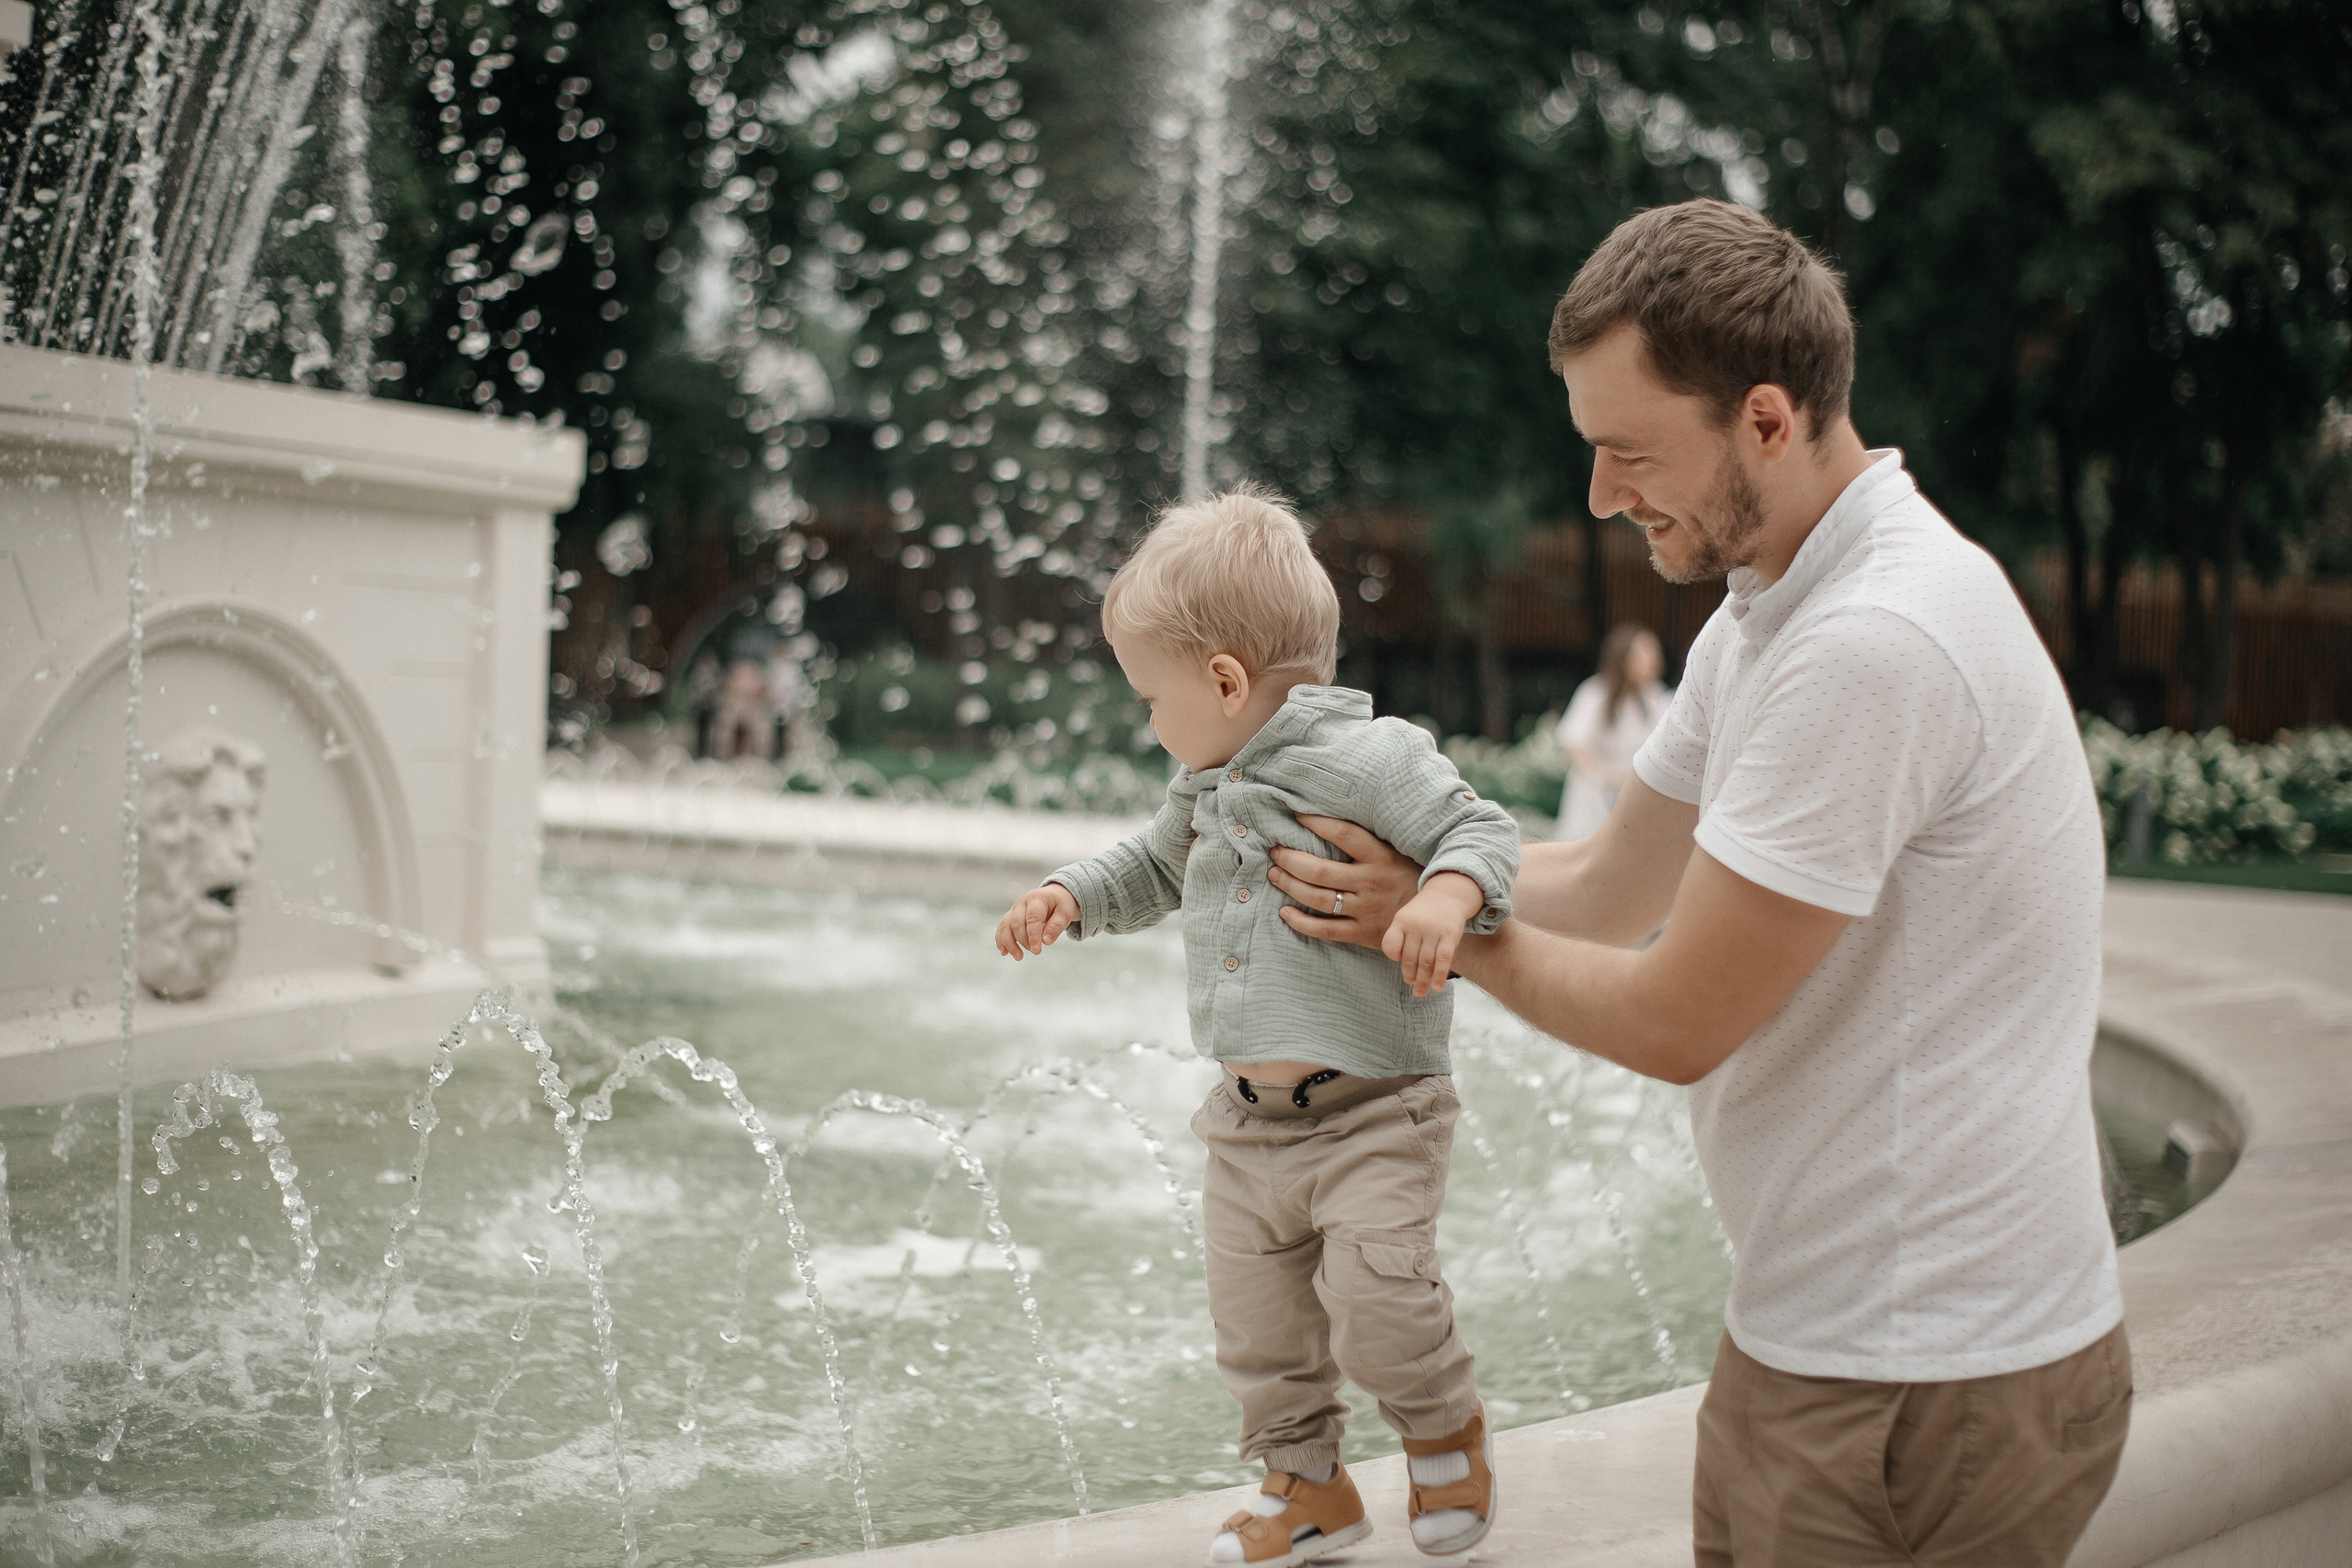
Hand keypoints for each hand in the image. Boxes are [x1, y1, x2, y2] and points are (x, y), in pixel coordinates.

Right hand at [996, 884, 1078, 958]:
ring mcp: (1014, 909)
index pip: (1032, 918)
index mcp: (1036, 899)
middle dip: (1023, 940)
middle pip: (1017, 923)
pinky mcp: (1010, 916)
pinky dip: (1001, 940)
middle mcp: (1022, 903)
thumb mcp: (1065, 913)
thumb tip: (1045, 941)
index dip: (1033, 935)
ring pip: (1006, 926)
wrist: (1053, 896)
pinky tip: (1005, 952)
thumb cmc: (1059, 905)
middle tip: (1036, 952)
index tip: (1036, 950)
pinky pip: (1002, 928)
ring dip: (1010, 943)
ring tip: (1019, 957)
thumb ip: (1056, 926)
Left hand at [1270, 814, 1424, 950]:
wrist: (1433, 921)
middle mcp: (1371, 883)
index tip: (1297, 815)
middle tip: (1276, 851)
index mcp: (1382, 858)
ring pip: (1317, 899)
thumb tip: (1334, 817)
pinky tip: (1284, 912)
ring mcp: (1366, 910)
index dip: (1317, 822)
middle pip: (1320, 870)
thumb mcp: (1398, 853)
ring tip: (1275, 874)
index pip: (1344, 834)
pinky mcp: (1362, 933)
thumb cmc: (1411, 878)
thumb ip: (1371, 841)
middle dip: (1291, 859)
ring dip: (1290, 885)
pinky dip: (1300, 922)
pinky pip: (1324, 930)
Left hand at [1382, 871, 1484, 996]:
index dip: (1393, 956)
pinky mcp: (1450, 935)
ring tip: (1421, 992)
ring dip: (1423, 980)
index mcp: (1401, 920)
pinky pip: (1443, 959)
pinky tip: (1436, 987)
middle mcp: (1416, 925)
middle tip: (1412, 985)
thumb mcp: (1407, 917)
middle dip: (1410, 975)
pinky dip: (1439, 975)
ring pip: (1425, 962)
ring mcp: (1433, 930)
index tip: (1399, 960)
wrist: (1448, 895)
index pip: (1390, 945)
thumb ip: (1402, 939)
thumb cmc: (1423, 913)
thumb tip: (1405, 970)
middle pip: (1409, 958)